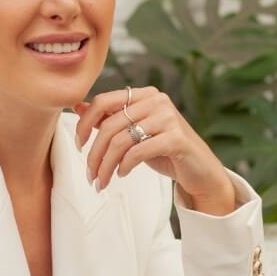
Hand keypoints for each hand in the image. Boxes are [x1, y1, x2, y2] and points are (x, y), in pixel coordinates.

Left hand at [73, 86, 234, 213]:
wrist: (199, 170)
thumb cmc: (164, 150)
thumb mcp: (133, 132)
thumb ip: (108, 118)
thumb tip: (77, 107)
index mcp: (144, 94)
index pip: (102, 101)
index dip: (84, 123)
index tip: (78, 145)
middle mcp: (156, 100)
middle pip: (109, 125)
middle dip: (94, 154)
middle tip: (90, 175)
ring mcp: (168, 117)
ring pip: (120, 141)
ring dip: (106, 165)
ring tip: (102, 181)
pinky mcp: (176, 138)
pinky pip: (137, 152)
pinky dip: (124, 166)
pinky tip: (121, 174)